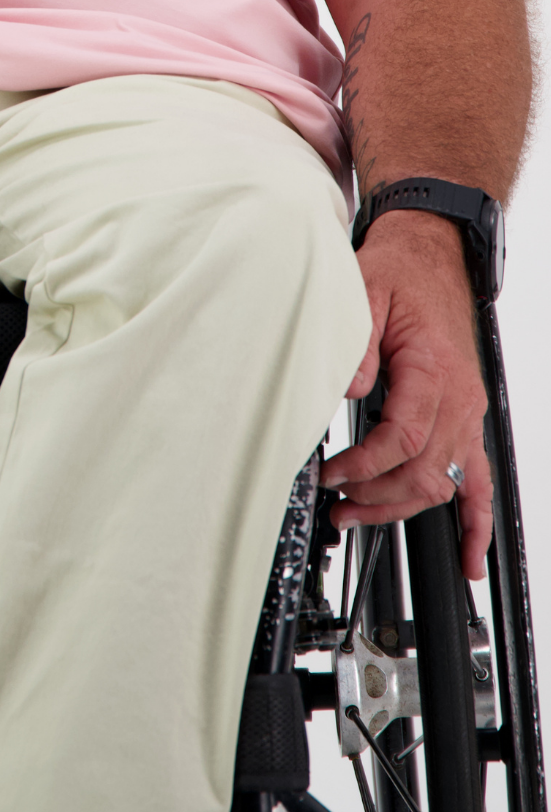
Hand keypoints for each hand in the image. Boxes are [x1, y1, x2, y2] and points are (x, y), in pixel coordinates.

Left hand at [319, 210, 490, 579]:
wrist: (429, 254)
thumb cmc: (399, 271)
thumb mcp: (363, 292)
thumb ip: (355, 344)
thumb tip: (346, 388)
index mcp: (433, 369)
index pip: (404, 438)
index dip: (366, 465)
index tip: (332, 473)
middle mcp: (458, 398)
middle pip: (426, 472)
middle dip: (377, 496)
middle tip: (335, 502)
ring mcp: (466, 412)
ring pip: (445, 483)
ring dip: (403, 508)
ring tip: (358, 516)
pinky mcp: (464, 417)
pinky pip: (479, 480)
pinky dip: (477, 522)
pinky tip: (471, 557)